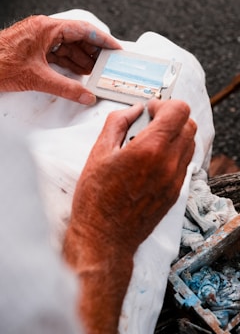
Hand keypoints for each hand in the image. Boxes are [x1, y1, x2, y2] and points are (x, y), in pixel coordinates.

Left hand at [0, 15, 120, 103]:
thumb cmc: (0, 64)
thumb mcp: (39, 79)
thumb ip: (66, 89)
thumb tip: (85, 96)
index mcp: (47, 29)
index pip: (83, 29)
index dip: (102, 39)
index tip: (114, 48)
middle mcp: (44, 30)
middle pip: (77, 38)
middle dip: (93, 52)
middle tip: (107, 63)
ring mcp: (39, 39)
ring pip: (68, 46)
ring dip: (82, 59)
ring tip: (96, 70)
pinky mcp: (35, 49)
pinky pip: (58, 53)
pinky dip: (70, 63)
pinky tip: (79, 71)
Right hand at [63, 99, 196, 333]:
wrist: (105, 237)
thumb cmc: (97, 199)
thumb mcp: (99, 152)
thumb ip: (117, 123)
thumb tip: (133, 111)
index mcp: (150, 149)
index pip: (179, 110)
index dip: (164, 104)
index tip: (150, 109)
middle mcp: (168, 164)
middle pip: (189, 124)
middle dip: (172, 116)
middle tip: (151, 121)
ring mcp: (175, 180)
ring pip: (190, 143)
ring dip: (175, 134)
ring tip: (151, 141)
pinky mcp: (175, 192)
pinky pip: (185, 162)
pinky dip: (175, 152)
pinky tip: (153, 159)